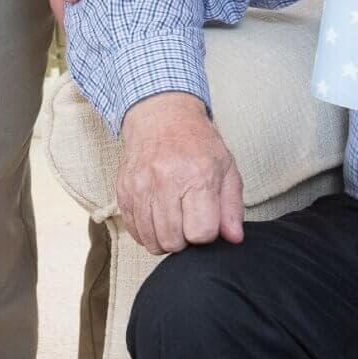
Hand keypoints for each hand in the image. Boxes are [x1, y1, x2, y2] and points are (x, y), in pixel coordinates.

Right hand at [118, 93, 244, 255]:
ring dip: (165, 238)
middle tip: (189, 220)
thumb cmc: (197, 143)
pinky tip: (157, 216)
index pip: (201, 233)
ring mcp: (141, 187)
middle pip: (174, 241)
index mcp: (198, 176)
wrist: (162, 117)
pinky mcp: (123, 191)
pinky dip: (147, 232)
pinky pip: (134, 231)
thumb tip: (234, 238)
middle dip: (185, 239)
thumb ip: (232, 206)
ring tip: (174, 219)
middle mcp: (166, 182)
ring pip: (152, 241)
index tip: (206, 219)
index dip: (207, 233)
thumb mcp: (226, 168)